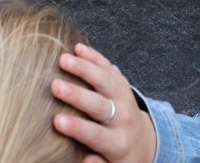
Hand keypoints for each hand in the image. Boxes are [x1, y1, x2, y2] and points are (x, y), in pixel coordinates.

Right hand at [52, 44, 155, 162]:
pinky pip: (110, 68)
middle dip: (77, 94)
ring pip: (106, 80)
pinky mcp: (123, 85)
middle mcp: (123, 118)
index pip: (96, 135)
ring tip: (64, 59)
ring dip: (85, 68)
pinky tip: (79, 48)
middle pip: (100, 104)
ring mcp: (125, 99)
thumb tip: (86, 160)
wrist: (144, 142)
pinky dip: (95, 57)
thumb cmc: (120, 158)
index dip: (77, 128)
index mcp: (118, 143)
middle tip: (55, 86)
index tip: (57, 120)